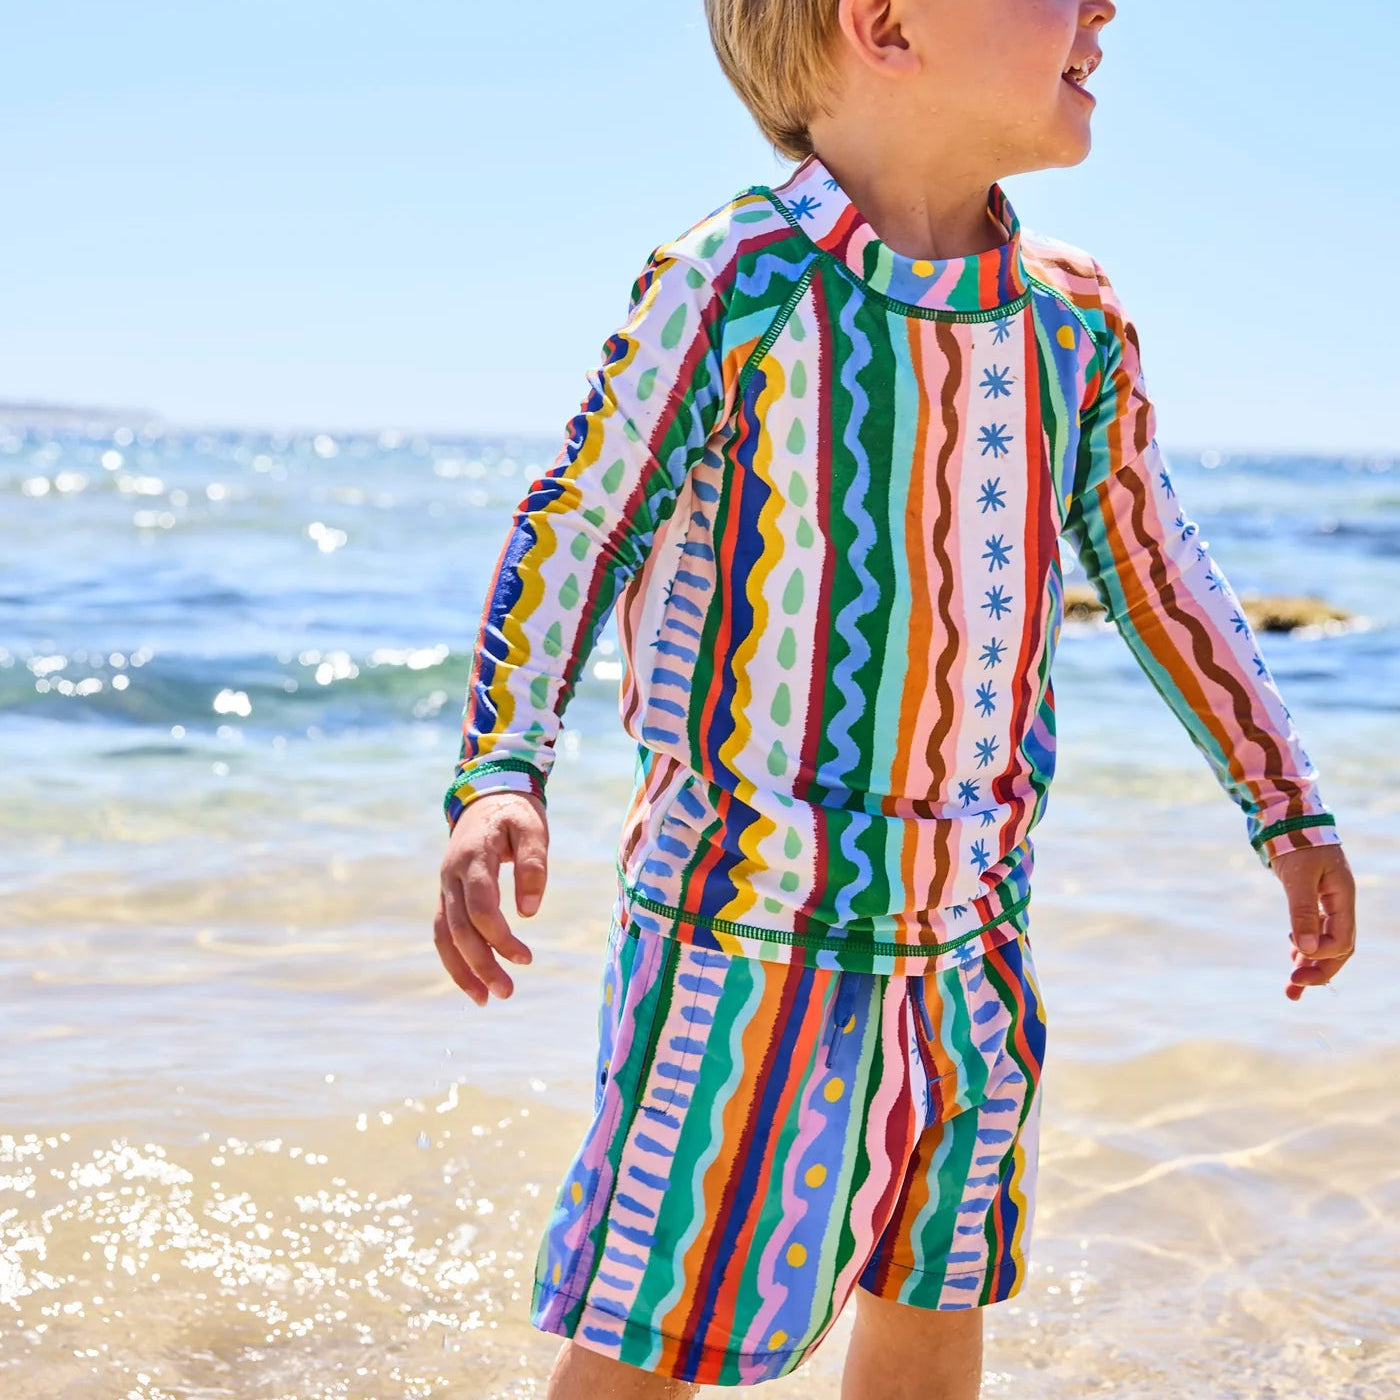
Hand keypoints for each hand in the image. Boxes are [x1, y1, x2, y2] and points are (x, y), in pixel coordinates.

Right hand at [435, 791, 548, 1005]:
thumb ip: (533, 866)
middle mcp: (451, 874)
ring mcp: (445, 885)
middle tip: (507, 991)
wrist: (487, 793)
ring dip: (462, 970)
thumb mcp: (532, 827)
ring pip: (444, 935)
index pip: (480, 907)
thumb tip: (529, 912)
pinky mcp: (448, 894)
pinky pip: (443, 931)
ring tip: (485, 999)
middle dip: (482, 963)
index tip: (526, 958)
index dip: (500, 936)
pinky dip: (454, 959)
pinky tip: (472, 982)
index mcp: (472, 857)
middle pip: (460, 928)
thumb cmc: (516, 812)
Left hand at [1271, 843, 1355, 1001]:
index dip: (1322, 957)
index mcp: (1343, 897)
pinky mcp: (1313, 899)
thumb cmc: (1295, 843)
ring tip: (1292, 990)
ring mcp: (1328, 902)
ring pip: (1325, 941)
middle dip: (1319, 971)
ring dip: (1310, 964)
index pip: (1342, 939)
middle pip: (1338, 947)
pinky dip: (1305, 947)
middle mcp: (1339, 902)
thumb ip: (1303, 911)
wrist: (1287, 818)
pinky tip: (1293, 959)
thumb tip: (1307, 950)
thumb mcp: (1298, 877)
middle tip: (1294, 989)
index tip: (1294, 966)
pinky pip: (1315, 931)